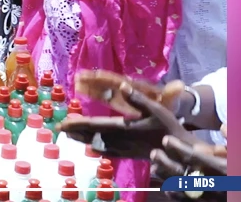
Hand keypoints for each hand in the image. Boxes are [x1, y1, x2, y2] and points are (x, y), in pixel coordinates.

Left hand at [58, 82, 200, 159]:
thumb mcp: (156, 109)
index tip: (63, 123)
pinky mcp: (129, 155)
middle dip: (76, 132)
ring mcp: (124, 149)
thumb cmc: (169, 128)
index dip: (78, 124)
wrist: (180, 151)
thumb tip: (122, 85)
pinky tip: (93, 146)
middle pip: (92, 136)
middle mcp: (120, 141)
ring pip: (98, 144)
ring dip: (83, 139)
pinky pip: (107, 151)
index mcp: (124, 128)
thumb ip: (138, 98)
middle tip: (60, 128)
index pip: (95, 126)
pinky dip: (96, 147)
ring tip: (71, 135)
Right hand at [74, 69, 185, 118]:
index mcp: (136, 89)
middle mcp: (126, 90)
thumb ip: (172, 94)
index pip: (119, 82)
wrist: (172, 106)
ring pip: (103, 91)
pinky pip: (104, 99)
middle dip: (93, 81)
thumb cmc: (171, 103)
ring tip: (76, 84)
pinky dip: (93, 96)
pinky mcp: (120, 103)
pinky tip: (82, 95)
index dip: (108, 80)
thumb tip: (180, 85)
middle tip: (77, 77)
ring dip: (90, 87)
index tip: (95, 75)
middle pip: (107, 84)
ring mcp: (122, 96)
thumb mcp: (171, 100)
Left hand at [154, 135, 227, 200]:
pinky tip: (168, 190)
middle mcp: (213, 183)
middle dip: (165, 162)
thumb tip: (222, 126)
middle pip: (183, 172)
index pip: (194, 157)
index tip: (166, 139)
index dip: (178, 148)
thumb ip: (234, 140)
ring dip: (167, 178)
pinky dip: (177, 196)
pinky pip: (191, 201)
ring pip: (183, 188)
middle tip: (154, 153)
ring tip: (154, 169)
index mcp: (222, 169)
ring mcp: (212, 196)